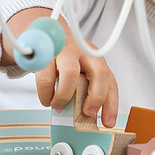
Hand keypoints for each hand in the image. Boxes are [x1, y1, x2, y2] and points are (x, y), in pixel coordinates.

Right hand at [1, 8, 118, 127]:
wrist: (44, 33)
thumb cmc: (65, 57)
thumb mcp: (80, 69)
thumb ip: (85, 88)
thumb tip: (87, 117)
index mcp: (96, 59)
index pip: (110, 81)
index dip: (111, 104)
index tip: (107, 122)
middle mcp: (84, 53)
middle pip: (99, 73)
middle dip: (95, 97)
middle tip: (86, 112)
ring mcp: (65, 51)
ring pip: (70, 75)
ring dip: (64, 97)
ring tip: (58, 105)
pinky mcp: (46, 53)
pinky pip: (46, 78)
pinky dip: (45, 93)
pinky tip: (46, 98)